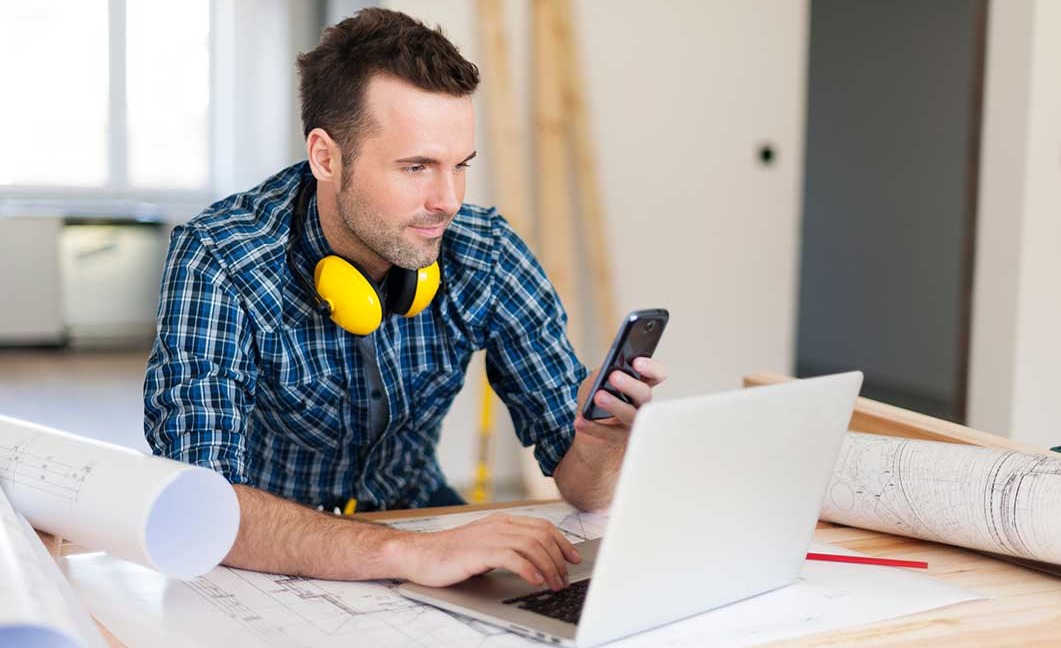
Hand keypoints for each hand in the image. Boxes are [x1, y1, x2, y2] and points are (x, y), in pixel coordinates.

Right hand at [398, 513, 580, 588]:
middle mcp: (499, 525)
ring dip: (548, 567)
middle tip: (564, 579)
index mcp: (502, 521)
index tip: (573, 558)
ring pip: (531, 546)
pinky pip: (512, 557)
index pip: (542, 526)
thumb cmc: (451, 555)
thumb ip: (509, 548)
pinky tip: (535, 581)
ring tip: (554, 583)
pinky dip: (529, 569)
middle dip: (558, 559)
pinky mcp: (479, 552)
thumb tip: (537, 563)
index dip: (562, 542)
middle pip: (542, 536)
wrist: (420, 555)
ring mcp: (489, 536)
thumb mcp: (486, 547)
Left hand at [574, 357, 667, 444]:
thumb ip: (603, 373)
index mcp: (641, 383)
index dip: (651, 369)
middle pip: (644, 395)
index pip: (656, 375)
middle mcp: (641, 404)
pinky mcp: (619, 438)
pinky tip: (580, 421)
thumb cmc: (595, 393)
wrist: (585, 420)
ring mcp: (632, 422)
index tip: (636, 362)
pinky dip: (593, 427)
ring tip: (598, 396)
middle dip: (630, 385)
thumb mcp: (596, 378)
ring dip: (615, 405)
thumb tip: (605, 372)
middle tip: (614, 376)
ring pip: (631, 416)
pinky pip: (609, 434)